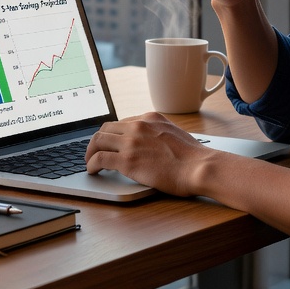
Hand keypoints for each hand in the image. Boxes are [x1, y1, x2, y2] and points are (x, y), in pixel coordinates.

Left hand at [85, 113, 213, 196]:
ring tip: (89, 162)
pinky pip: (100, 159)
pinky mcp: (127, 160)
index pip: (121, 122)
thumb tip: (149, 143)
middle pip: (105, 128)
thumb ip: (158, 133)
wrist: (200, 167)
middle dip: (96, 141)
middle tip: (93, 152)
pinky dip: (91, 164)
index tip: (108, 143)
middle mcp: (138, 126)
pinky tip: (92, 170)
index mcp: (150, 118)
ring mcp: (131, 142)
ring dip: (90, 152)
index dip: (112, 135)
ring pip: (98, 141)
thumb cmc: (193, 157)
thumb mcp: (174, 133)